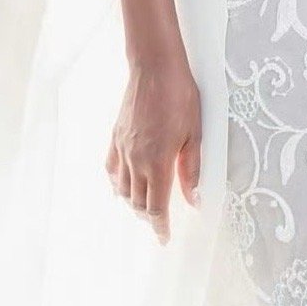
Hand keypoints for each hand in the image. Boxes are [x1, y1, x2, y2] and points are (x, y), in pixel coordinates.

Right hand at [106, 51, 201, 244]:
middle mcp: (136, 160)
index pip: (156, 207)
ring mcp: (122, 149)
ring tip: (146, 205)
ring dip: (134, 202)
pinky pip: (111, 170)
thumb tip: (194, 199)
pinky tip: (123, 185)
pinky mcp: (115, 137)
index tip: (165, 238)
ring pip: (123, 189)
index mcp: (157, 162)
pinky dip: (117, 183)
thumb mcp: (195, 133)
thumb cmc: (179, 95)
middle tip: (160, 221)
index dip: (160, 227)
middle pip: (138, 202)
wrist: (155, 67)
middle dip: (149, 217)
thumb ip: (191, 168)